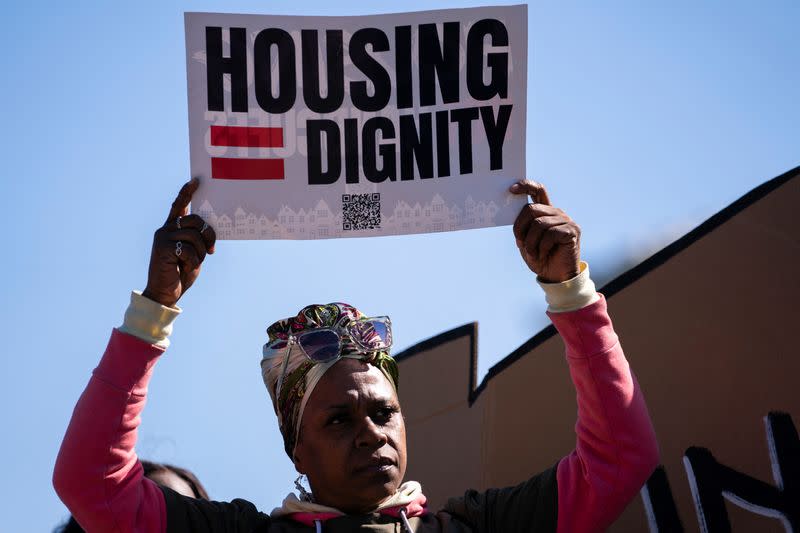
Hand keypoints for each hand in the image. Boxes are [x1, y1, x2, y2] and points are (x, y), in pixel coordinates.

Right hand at [141, 178, 216, 306]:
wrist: (165, 293)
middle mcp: (166, 229)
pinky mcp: (163, 247)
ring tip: (191, 263)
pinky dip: (193, 261)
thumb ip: (197, 239)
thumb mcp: (194, 253)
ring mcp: (163, 237)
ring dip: (200, 253)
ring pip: (195, 235)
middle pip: (195, 220)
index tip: (196, 181)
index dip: (187, 193)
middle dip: (209, 235)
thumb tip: (208, 229)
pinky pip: (189, 249)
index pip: (179, 206)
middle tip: (210, 250)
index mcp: (172, 228)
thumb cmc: (181, 273)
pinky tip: (183, 268)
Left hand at [510, 180, 580, 282]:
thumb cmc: (539, 258)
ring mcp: (566, 221)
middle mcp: (556, 213)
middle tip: (519, 242)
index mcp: (545, 212)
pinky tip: (543, 254)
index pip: (537, 190)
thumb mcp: (525, 241)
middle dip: (520, 227)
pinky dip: (542, 247)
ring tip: (533, 253)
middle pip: (531, 209)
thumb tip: (511, 214)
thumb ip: (522, 227)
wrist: (555, 277)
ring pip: (539, 224)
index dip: (525, 186)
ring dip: (530, 242)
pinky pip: (550, 234)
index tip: (511, 189)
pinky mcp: (572, 231)